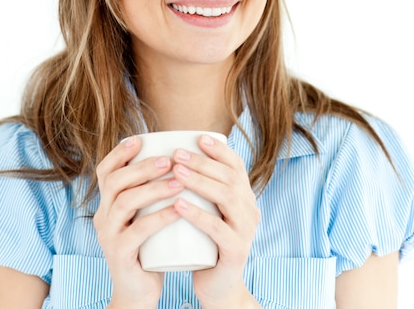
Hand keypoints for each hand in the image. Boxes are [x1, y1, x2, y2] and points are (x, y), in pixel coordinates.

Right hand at [93, 136, 183, 308]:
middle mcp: (102, 216)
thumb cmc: (148, 247)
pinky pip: (138, 230)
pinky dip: (160, 216)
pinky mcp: (120, 254)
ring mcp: (108, 236)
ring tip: (179, 181)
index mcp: (107, 204)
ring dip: (154, 188)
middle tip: (169, 161)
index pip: (105, 171)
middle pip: (115, 182)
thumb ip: (150, 192)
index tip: (140, 139)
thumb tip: (174, 156)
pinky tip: (179, 208)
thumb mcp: (143, 215)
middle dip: (142, 167)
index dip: (119, 153)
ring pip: (126, 202)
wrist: (138, 292)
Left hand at [172, 135, 260, 308]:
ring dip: (200, 182)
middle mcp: (250, 210)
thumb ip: (200, 188)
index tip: (198, 138)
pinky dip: (198, 214)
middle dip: (203, 162)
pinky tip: (179, 204)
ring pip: (227, 198)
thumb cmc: (205, 243)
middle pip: (230, 178)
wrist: (218, 287)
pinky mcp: (236, 252)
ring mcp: (246, 231)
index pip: (236, 166)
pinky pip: (219, 229)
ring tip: (176, 173)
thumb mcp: (207, 211)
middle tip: (177, 154)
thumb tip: (175, 154)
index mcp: (244, 197)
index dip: (219, 150)